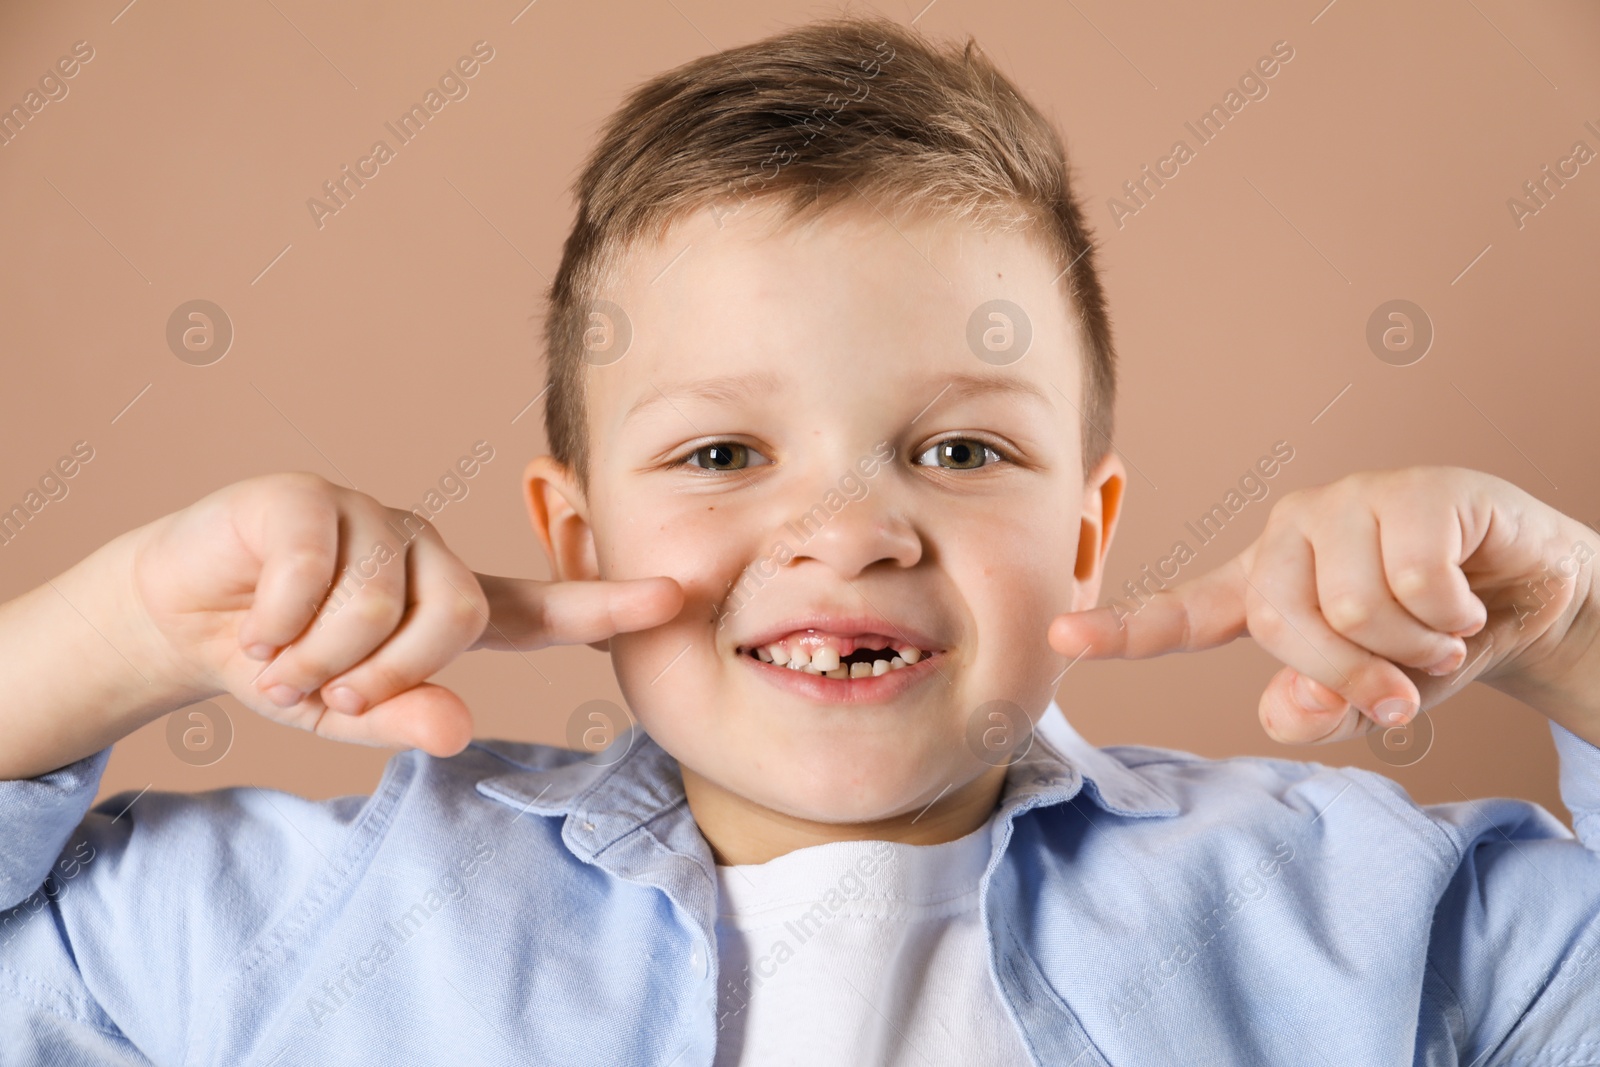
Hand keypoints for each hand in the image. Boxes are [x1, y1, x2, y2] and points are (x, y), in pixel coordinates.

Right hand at [127, 472, 682, 755]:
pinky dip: (277, 622)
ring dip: (317, 656)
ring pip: (379, 602)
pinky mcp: (309, 497)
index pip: (542, 607)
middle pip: (457, 615)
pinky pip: (314, 574)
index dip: (607, 605)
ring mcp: (369, 515)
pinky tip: (253, 623)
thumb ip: (402, 718)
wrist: (177, 617)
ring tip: (278, 660)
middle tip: (323, 692)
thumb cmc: (282, 661)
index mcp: (447, 603)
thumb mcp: (342, 711)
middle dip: (384, 674)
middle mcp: (422, 550)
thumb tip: (459, 728)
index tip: (674, 597)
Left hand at [1047, 467, 1599, 744]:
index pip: (1182, 614)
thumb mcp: (1376, 694)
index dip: (1121, 629)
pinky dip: (1450, 614)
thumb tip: (1287, 711)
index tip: (1059, 637)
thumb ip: (1323, 708)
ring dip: (1414, 644)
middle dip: (1351, 671)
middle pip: (1282, 621)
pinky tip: (1465, 603)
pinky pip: (1413, 577)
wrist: (1535, 598)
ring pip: (1353, 603)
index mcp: (1266, 588)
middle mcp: (1293, 535)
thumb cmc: (1436, 641)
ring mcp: (1350, 503)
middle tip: (1402, 680)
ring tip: (1439, 633)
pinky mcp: (1413, 488)